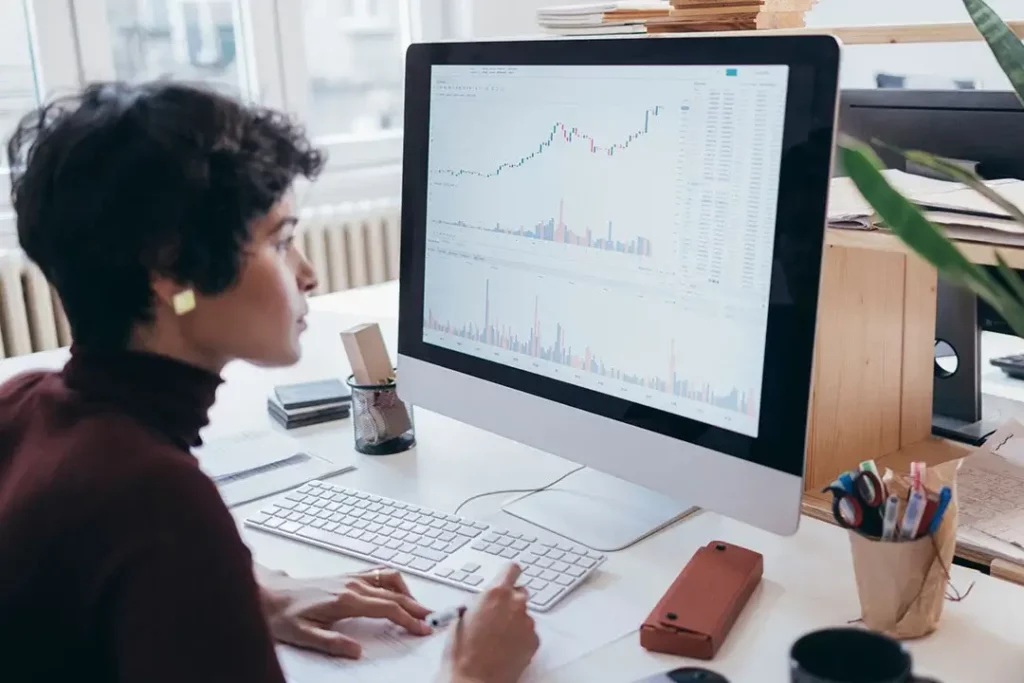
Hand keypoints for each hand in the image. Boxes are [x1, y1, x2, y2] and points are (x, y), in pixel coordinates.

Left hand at [256, 566, 431, 658]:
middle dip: (416, 607)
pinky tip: (397, 591)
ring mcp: (351, 577)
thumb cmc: (285, 615)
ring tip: (417, 608)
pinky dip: (394, 582)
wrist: (271, 595)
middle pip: (394, 593)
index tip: (423, 629)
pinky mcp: (347, 576)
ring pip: (389, 578)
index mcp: (346, 600)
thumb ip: (333, 643)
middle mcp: (352, 585)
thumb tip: (357, 652)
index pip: (388, 608)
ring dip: (407, 592)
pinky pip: (378, 573)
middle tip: (432, 619)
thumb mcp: (305, 635)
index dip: (409, 619)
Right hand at [445, 564, 539, 682]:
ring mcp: (527, 623)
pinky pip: (528, 632)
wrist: (473, 680)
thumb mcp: (461, 616)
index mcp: (496, 594)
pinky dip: (519, 637)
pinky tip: (505, 648)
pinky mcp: (534, 641)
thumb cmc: (462, 653)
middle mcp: (515, 604)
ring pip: (523, 614)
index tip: (507, 577)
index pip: (512, 570)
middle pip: (520, 592)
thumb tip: (483, 601)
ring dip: (514, 621)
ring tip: (496, 639)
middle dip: (509, 601)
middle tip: (495, 616)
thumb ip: (478, 602)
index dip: (508, 574)